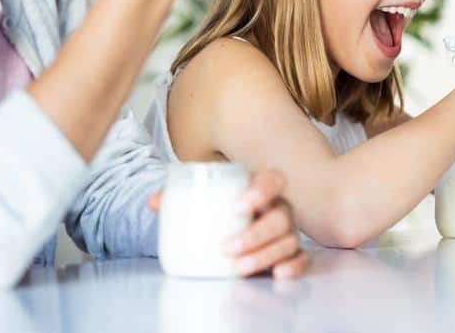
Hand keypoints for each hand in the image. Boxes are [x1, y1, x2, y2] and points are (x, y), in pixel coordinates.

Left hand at [148, 168, 309, 278]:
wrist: (230, 230)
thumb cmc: (219, 211)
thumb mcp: (201, 201)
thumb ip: (178, 198)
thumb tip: (153, 202)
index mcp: (261, 189)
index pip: (274, 179)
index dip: (262, 190)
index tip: (238, 206)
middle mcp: (279, 209)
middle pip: (281, 216)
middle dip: (255, 234)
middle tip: (226, 247)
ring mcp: (287, 232)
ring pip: (288, 240)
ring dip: (264, 255)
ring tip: (238, 268)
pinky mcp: (290, 255)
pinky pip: (301, 259)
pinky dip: (294, 266)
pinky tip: (277, 274)